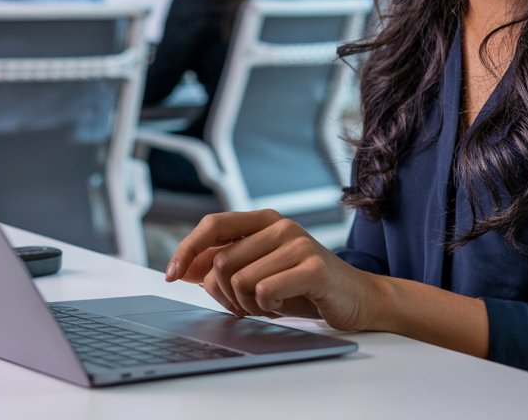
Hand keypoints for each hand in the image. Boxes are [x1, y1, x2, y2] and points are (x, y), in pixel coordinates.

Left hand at [164, 210, 380, 331]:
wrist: (357, 298)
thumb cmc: (304, 287)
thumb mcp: (260, 273)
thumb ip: (224, 267)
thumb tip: (182, 269)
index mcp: (264, 221)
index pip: (212, 225)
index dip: (186, 250)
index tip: (169, 276)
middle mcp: (280, 225)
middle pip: (221, 262)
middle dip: (223, 293)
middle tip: (244, 305)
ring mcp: (298, 243)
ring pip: (240, 280)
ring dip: (248, 304)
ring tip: (269, 305)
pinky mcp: (312, 266)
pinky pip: (264, 291)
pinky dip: (268, 307)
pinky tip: (284, 305)